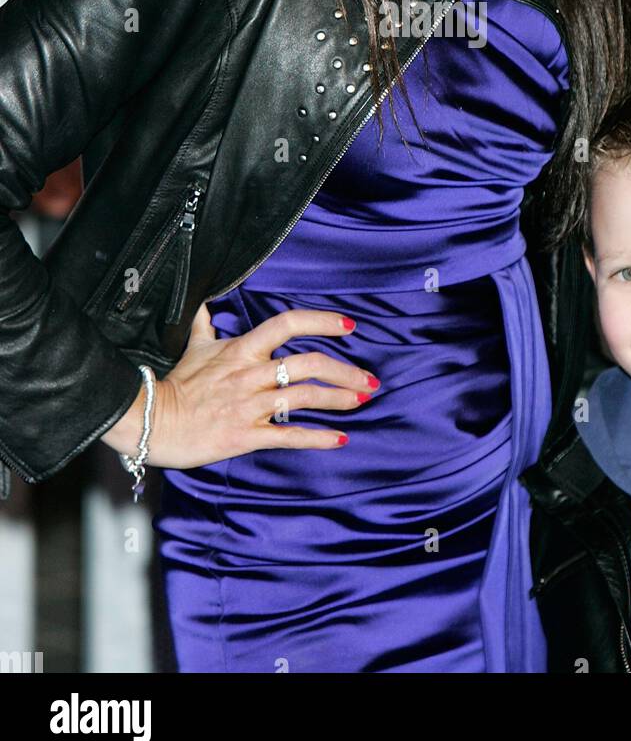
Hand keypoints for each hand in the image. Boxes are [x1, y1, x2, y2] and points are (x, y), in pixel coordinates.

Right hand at [103, 302, 378, 465]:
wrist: (151, 422)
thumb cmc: (176, 384)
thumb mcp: (193, 347)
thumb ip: (206, 324)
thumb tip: (206, 302)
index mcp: (242, 349)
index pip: (288, 324)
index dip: (322, 321)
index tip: (349, 325)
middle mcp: (251, 374)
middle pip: (309, 364)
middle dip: (345, 371)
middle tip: (369, 379)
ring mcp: (249, 405)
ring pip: (305, 398)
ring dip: (339, 400)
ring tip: (361, 401)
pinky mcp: (245, 436)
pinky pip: (288, 436)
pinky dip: (317, 437)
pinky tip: (339, 438)